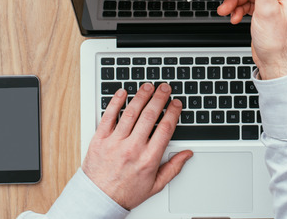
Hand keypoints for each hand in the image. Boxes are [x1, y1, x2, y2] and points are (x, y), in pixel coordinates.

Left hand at [82, 83, 192, 209]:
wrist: (99, 199)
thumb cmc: (126, 193)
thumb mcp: (155, 185)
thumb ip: (173, 168)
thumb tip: (187, 154)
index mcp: (149, 158)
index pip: (165, 128)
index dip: (173, 112)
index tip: (176, 103)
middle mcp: (132, 148)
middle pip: (150, 116)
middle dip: (159, 98)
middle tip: (164, 88)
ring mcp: (115, 142)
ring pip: (130, 113)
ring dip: (141, 96)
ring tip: (147, 87)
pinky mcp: (100, 139)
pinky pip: (108, 116)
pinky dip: (115, 102)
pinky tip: (122, 93)